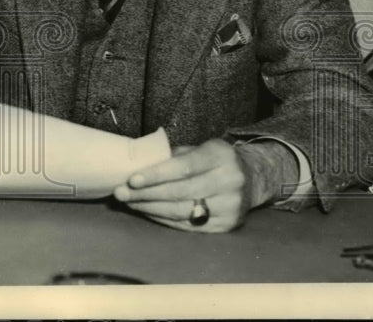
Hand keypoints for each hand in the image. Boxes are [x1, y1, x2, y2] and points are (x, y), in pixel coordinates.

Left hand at [112, 139, 250, 232]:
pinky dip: (163, 219)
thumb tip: (135, 163)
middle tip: (120, 193)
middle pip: (180, 192)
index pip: (184, 167)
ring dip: (150, 208)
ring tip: (129, 202)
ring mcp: (230, 206)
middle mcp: (230, 181)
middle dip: (146, 194)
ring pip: (182, 211)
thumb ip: (171, 155)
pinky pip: (187, 225)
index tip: (131, 179)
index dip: (156, 174)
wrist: (251, 177)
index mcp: (220, 155)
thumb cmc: (213, 160)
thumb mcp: (198, 148)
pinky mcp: (226, 225)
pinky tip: (147, 212)